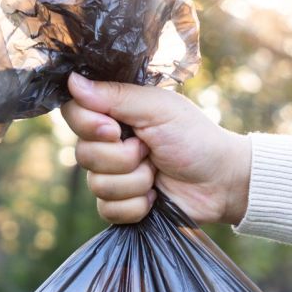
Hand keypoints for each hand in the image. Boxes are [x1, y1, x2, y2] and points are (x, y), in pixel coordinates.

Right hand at [62, 72, 250, 225]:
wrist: (220, 182)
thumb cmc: (194, 138)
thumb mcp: (158, 109)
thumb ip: (115, 96)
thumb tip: (71, 81)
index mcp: (114, 114)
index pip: (73, 114)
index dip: (89, 125)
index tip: (115, 129)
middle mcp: (107, 144)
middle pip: (83, 154)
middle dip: (122, 158)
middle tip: (150, 151)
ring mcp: (112, 177)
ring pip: (97, 185)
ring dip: (135, 181)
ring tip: (157, 173)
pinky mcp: (120, 206)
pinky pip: (108, 210)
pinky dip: (137, 206)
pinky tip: (155, 197)